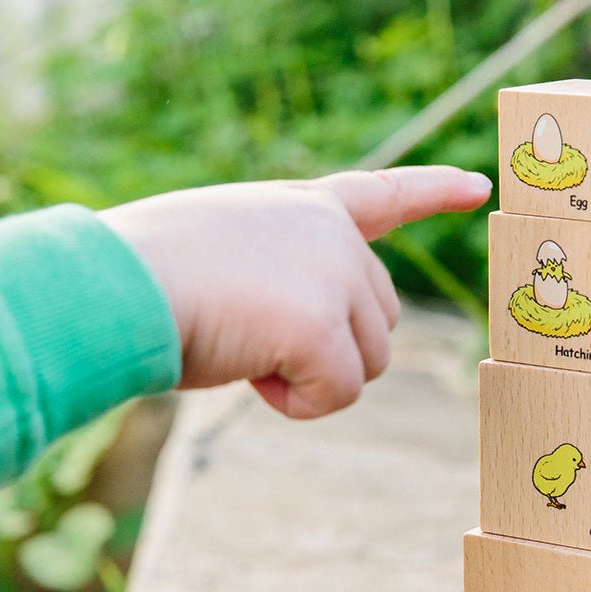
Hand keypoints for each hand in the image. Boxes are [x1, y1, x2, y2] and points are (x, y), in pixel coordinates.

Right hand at [99, 166, 491, 418]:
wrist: (111, 285)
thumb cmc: (142, 276)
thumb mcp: (223, 255)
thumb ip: (279, 276)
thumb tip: (302, 339)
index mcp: (301, 209)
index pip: (381, 194)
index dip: (431, 192)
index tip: (479, 188)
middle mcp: (330, 234)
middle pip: (379, 320)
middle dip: (327, 349)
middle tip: (253, 338)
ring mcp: (332, 275)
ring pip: (368, 363)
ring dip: (310, 375)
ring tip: (243, 346)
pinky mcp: (321, 326)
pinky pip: (337, 395)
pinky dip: (296, 403)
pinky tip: (249, 373)